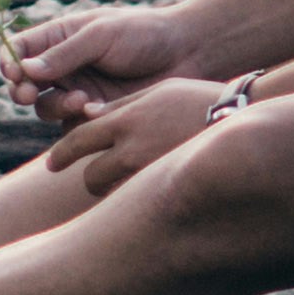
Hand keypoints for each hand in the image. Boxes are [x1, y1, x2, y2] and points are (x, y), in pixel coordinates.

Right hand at [0, 2, 199, 126]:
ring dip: (55, 105)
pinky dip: (78, 122)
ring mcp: (78, 92)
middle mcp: (64, 67)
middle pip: (25, 84)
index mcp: (60, 38)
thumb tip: (25, 70)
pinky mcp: (96, 117)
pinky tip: (98, 111)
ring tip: (82, 100)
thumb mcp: (101, 35)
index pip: (20, 49)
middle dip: (22, 90)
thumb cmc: (144, 34)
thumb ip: (64, 53)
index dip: (9, 61)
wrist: (186, 56)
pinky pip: (72, 128)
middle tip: (27, 94)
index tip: (13, 72)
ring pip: (45, 108)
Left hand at [37, 75, 241, 197]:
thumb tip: (88, 115)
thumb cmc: (200, 98)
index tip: (52, 164)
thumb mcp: (158, 92)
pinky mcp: (168, 189)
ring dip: (114, 192)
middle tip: (96, 179)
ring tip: (126, 188)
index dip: (61, 155)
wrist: (241, 118)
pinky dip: (139, 201)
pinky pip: (141, 202)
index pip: (77, 140)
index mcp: (125, 120)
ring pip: (114, 194)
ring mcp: (150, 173)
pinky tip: (149, 196)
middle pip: (91, 175)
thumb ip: (122, 107)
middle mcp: (131, 149)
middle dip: (91, 178)